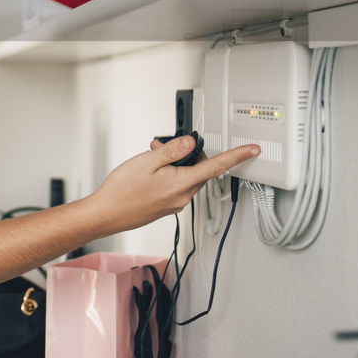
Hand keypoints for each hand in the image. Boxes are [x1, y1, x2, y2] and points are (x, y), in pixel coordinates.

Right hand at [88, 136, 258, 233]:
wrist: (105, 214)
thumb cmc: (121, 191)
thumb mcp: (146, 162)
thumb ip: (172, 151)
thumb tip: (191, 143)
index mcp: (181, 183)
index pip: (216, 167)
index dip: (237, 157)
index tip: (252, 150)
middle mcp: (183, 197)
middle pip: (199, 170)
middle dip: (187, 155)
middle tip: (163, 147)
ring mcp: (175, 204)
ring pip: (186, 178)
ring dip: (175, 165)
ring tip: (150, 160)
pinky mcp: (167, 207)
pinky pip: (176, 186)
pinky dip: (169, 175)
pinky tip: (149, 173)